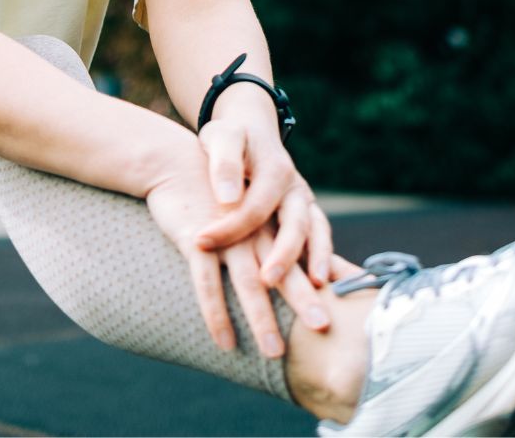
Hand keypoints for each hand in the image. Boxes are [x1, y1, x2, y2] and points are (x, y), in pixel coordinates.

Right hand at [145, 156, 330, 355]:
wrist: (177, 162)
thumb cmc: (224, 193)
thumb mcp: (263, 208)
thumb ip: (294, 238)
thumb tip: (335, 274)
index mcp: (279, 214)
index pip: (310, 239)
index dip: (324, 263)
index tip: (337, 292)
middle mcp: (259, 224)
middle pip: (285, 265)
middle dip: (303, 298)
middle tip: (321, 327)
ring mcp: (229, 233)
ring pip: (249, 281)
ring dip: (261, 317)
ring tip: (273, 352)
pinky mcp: (198, 240)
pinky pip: (207, 282)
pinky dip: (216, 314)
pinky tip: (225, 342)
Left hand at [194, 90, 334, 287]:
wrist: (250, 129)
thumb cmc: (231, 136)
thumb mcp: (223, 138)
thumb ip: (225, 165)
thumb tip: (228, 198)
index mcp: (276, 170)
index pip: (254, 208)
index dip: (228, 228)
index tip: (199, 243)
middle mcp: (295, 188)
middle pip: (295, 224)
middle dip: (284, 255)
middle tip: (266, 283)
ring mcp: (303, 203)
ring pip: (317, 232)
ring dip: (317, 259)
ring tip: (315, 286)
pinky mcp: (303, 215)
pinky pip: (318, 238)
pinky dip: (321, 258)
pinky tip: (315, 283)